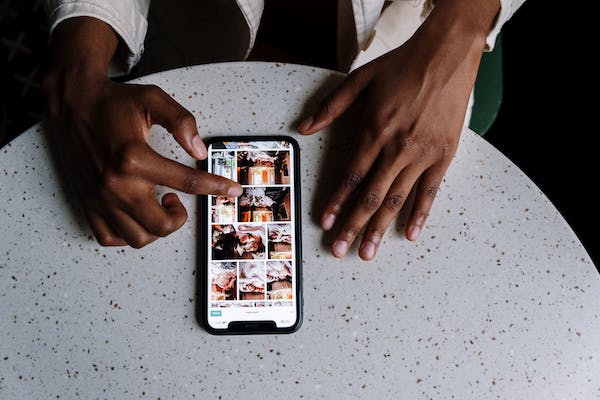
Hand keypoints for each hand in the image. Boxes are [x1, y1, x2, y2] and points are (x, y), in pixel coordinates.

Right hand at [43, 18, 241, 247]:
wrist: (72, 103)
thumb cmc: (113, 102)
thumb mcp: (153, 99)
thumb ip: (181, 121)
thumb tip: (200, 150)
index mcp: (134, 157)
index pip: (187, 181)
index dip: (216, 187)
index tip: (233, 190)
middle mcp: (116, 183)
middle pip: (162, 224)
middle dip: (180, 217)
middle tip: (177, 198)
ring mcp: (100, 198)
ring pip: (138, 238)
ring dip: (157, 228)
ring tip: (157, 205)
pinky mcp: (87, 204)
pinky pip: (110, 238)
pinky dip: (129, 234)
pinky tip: (138, 215)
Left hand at [298, 0, 498, 259]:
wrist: (446, 55)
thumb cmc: (401, 67)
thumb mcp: (359, 80)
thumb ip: (330, 107)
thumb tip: (302, 128)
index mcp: (373, 131)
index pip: (350, 176)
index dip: (336, 202)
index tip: (325, 223)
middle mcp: (396, 148)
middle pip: (370, 196)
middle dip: (352, 226)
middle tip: (339, 250)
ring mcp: (422, 155)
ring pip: (397, 199)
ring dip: (380, 228)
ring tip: (368, 252)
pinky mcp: (443, 156)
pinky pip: (430, 192)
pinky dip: (420, 214)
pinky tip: (410, 234)